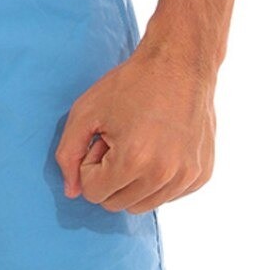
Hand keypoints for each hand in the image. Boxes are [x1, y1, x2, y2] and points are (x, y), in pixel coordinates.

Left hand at [55, 38, 215, 213]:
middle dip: (109, 177)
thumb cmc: (128, 85)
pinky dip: (154, 180)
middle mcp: (165, 175)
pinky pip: (164, 196)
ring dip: (131, 181)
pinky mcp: (201, 175)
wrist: (180, 64)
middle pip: (116, 204)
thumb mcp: (84, 113)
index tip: (102, 140)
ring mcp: (188, 177)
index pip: (93, 193)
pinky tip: (157, 148)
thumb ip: (68, 156)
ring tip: (137, 145)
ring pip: (140, 205)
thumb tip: (72, 193)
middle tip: (117, 142)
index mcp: (134, 161)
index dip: (89, 166)